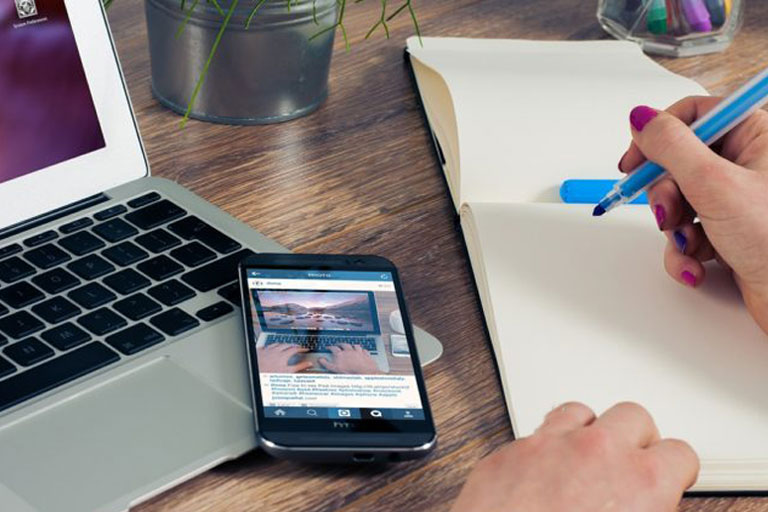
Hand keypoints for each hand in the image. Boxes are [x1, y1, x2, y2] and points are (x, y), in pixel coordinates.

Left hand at [257, 344, 312, 372]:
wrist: (256, 374)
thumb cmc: (270, 374)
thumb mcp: (288, 372)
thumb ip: (299, 367)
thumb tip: (309, 364)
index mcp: (283, 355)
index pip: (295, 349)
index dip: (301, 349)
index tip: (305, 349)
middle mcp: (275, 351)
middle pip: (286, 344)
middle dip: (293, 345)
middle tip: (297, 347)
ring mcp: (267, 350)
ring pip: (276, 344)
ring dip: (282, 344)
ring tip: (285, 346)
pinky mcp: (259, 352)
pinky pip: (266, 346)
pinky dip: (270, 346)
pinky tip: (270, 348)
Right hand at [318, 343, 382, 373]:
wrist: (363, 371)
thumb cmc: (349, 371)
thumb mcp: (334, 368)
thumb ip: (326, 363)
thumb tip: (320, 359)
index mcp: (341, 354)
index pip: (333, 348)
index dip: (330, 347)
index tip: (328, 347)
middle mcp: (349, 351)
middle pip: (344, 345)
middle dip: (340, 344)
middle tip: (338, 344)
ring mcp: (358, 352)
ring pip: (355, 346)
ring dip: (352, 345)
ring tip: (351, 346)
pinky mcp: (365, 355)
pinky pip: (364, 350)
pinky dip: (362, 350)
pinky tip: (362, 351)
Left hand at [452, 402, 697, 511]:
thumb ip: (647, 511)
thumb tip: (647, 508)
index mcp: (641, 482)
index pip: (680, 453)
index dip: (676, 470)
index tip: (670, 478)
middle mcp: (597, 452)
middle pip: (633, 417)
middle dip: (635, 440)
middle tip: (628, 467)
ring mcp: (550, 445)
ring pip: (580, 414)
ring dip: (587, 434)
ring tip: (584, 463)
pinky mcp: (511, 452)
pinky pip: (535, 435)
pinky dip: (544, 450)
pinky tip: (543, 474)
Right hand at [620, 98, 767, 333]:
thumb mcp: (715, 185)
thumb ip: (671, 147)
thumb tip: (642, 119)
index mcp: (755, 136)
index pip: (692, 115)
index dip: (657, 137)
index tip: (634, 161)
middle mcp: (747, 164)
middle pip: (678, 163)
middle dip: (666, 195)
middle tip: (668, 212)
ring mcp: (738, 201)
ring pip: (679, 202)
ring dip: (674, 230)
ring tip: (688, 244)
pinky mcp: (730, 233)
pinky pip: (688, 233)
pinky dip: (684, 252)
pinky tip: (697, 264)